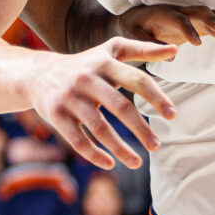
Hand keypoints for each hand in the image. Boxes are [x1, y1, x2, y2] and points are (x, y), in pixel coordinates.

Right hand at [24, 36, 178, 169]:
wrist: (38, 73)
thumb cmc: (85, 63)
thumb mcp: (111, 51)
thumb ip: (143, 50)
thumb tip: (176, 51)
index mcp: (104, 63)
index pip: (136, 79)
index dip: (156, 97)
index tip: (172, 115)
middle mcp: (87, 79)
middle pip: (120, 106)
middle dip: (141, 129)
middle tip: (157, 145)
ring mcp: (70, 98)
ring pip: (99, 128)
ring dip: (120, 148)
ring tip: (137, 162)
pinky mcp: (56, 115)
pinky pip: (78, 140)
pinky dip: (95, 155)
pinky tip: (110, 164)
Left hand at [116, 3, 214, 55]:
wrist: (137, 17)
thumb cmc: (135, 27)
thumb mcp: (134, 36)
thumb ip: (150, 45)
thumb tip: (170, 56)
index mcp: (164, 14)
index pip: (179, 19)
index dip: (189, 29)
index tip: (197, 44)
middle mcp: (181, 11)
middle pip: (201, 12)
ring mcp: (191, 16)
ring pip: (213, 17)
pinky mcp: (198, 24)